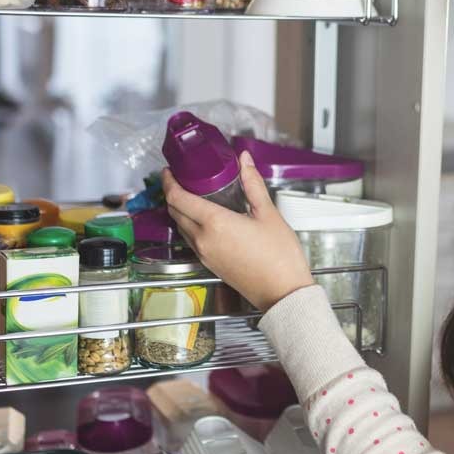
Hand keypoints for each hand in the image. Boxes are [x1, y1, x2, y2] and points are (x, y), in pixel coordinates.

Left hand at [161, 151, 314, 311]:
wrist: (283, 293)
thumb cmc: (280, 256)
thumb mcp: (268, 214)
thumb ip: (252, 184)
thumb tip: (244, 161)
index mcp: (215, 223)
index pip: (178, 198)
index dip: (170, 182)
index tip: (170, 170)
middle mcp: (203, 240)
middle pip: (175, 212)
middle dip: (173, 193)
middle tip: (181, 178)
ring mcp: (205, 254)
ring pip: (181, 227)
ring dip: (181, 210)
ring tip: (193, 195)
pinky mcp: (210, 264)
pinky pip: (191, 240)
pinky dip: (190, 225)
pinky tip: (206, 218)